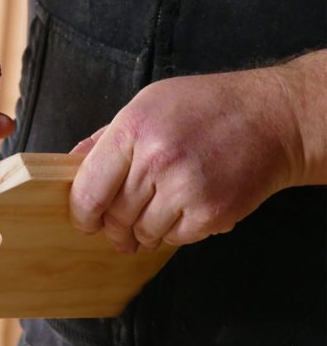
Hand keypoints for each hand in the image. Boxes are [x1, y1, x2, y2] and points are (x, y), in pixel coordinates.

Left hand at [69, 69, 303, 252]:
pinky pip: (174, 239)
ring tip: (157, 210)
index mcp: (133, 130)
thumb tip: (71, 166)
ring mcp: (185, 188)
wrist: (274, 118)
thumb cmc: (206, 108)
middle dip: (112, 227)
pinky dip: (173, 232)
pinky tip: (184, 209)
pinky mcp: (211, 212)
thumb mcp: (146, 105)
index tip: (85, 220)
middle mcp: (156, 160)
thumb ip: (105, 139)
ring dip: (143, 231)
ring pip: (142, 233)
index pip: (88, 190)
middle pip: (114, 217)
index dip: (81, 214)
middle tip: (118, 225)